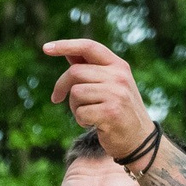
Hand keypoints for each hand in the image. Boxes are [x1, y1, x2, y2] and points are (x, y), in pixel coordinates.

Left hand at [43, 40, 155, 159]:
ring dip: (74, 107)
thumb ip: (92, 69)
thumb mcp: (110, 84)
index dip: (66, 45)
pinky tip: (94, 124)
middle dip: (61, 86)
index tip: (46, 48)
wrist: (139, 139)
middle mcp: (119, 76)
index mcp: (118, 65)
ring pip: (76, 93)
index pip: (88, 47)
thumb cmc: (119, 110)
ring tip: (88, 114)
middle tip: (57, 98)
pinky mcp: (111, 112)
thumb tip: (68, 53)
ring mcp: (117, 93)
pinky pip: (80, 112)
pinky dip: (81, 120)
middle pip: (75, 72)